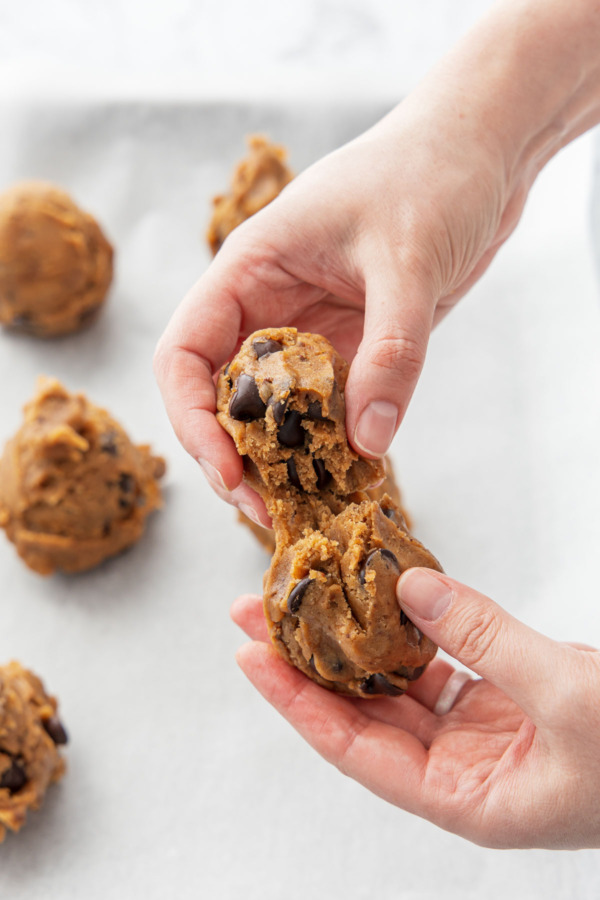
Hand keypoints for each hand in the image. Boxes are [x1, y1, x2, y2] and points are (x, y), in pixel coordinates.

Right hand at [154, 0, 599, 524]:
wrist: (481, 152)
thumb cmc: (431, 174)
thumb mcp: (407, 260)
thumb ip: (390, 352)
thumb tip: (369, 441)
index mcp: (250, 270)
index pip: (184, 353)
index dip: (192, 419)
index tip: (228, 471)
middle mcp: (269, 306)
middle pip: (222, 394)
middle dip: (236, 455)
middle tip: (268, 508)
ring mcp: (311, 329)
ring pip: (276, 408)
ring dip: (285, 457)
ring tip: (307, 504)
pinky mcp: (352, 346)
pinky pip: (330, 405)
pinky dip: (336, 442)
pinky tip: (355, 471)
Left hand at [231, 569, 599, 848]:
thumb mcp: (566, 693)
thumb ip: (485, 638)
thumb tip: (409, 587)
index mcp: (467, 799)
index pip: (356, 749)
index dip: (297, 703)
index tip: (251, 658)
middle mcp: (462, 770)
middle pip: (364, 713)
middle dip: (309, 661)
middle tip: (258, 612)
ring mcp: (482, 733)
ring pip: (398, 684)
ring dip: (353, 640)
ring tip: (307, 595)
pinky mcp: (505, 698)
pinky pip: (441, 660)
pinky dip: (412, 628)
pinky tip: (382, 595)